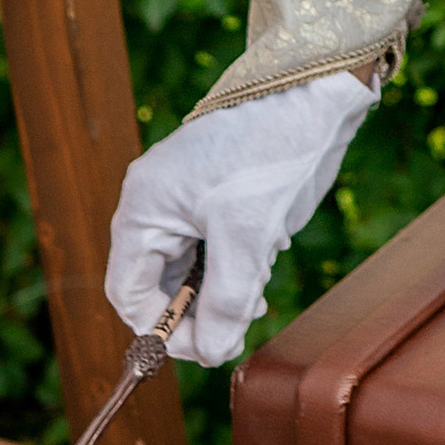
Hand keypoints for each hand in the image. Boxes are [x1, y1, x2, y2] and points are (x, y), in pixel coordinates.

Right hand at [105, 73, 372, 368]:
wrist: (315, 91)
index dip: (161, 330)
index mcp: (143, 209)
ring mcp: (185, 201)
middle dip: (198, 313)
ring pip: (190, 273)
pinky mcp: (216, 199)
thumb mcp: (249, 235)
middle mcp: (155, 206)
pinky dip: (235, 269)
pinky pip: (213, 251)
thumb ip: (227, 300)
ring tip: (257, 297)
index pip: (129, 293)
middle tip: (241, 323)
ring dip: (221, 295)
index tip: (205, 348)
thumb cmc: (272, 152)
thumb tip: (212, 353)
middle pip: (158, 286)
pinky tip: (263, 266)